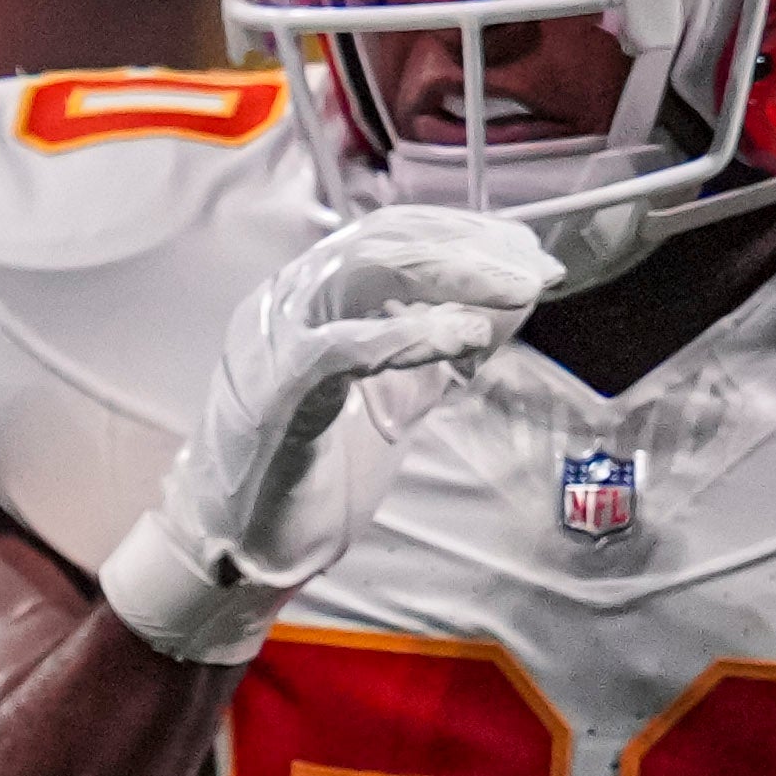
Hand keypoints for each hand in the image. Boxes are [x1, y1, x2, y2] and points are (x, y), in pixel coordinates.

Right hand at [97, 206, 559, 662]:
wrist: (243, 542)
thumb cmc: (314, 470)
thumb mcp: (394, 393)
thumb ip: (439, 346)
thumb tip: (508, 301)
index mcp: (307, 300)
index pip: (390, 234)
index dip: (466, 233)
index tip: (528, 253)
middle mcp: (283, 305)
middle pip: (380, 239)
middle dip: (469, 246)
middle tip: (532, 268)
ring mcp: (272, 342)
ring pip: (359, 271)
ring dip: (450, 274)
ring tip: (512, 291)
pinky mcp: (274, 393)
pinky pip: (341, 346)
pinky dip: (409, 335)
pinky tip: (464, 336)